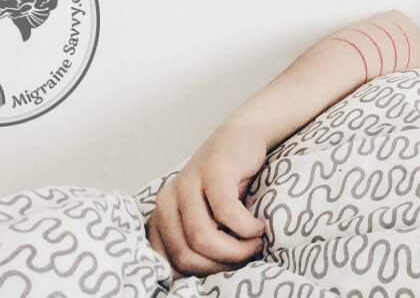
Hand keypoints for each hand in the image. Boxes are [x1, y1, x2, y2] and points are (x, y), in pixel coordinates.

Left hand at [146, 122, 267, 278]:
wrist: (244, 137)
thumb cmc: (229, 185)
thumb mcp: (207, 217)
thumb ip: (196, 243)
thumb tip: (198, 282)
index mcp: (162, 216)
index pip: (170, 263)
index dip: (202, 273)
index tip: (226, 266)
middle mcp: (167, 200)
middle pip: (187, 256)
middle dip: (222, 265)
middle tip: (247, 255)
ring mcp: (188, 184)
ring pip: (203, 239)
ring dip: (238, 249)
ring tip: (255, 242)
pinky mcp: (212, 172)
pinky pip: (226, 214)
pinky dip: (247, 227)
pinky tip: (258, 225)